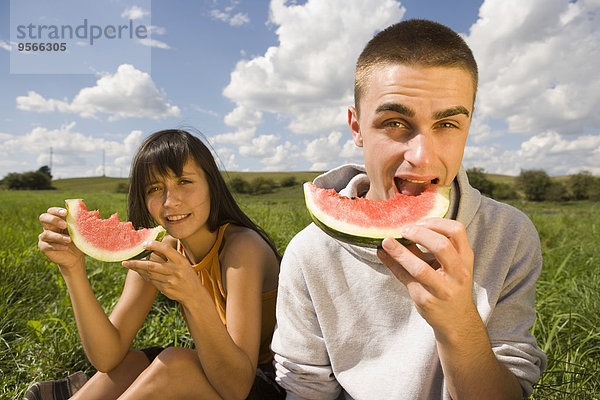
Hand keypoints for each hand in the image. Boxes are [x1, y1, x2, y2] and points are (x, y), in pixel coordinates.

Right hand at [38, 207, 84, 269]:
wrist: (75, 256)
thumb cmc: (78, 240)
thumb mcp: (81, 230)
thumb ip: (83, 221)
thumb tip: (95, 212)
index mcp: (57, 219)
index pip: (51, 211)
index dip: (57, 210)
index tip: (66, 212)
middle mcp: (48, 226)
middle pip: (43, 218)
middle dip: (54, 220)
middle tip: (64, 225)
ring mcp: (44, 237)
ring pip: (46, 234)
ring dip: (58, 236)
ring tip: (69, 239)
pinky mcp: (44, 247)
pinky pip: (47, 245)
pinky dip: (57, 246)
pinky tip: (66, 247)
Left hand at [122, 240, 201, 302]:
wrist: (193, 294)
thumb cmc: (187, 275)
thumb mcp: (183, 263)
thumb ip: (170, 255)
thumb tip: (153, 248)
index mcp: (181, 261)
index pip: (166, 249)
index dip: (154, 245)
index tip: (144, 244)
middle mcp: (175, 271)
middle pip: (152, 265)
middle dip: (136, 263)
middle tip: (126, 261)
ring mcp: (169, 281)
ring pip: (149, 274)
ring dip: (137, 269)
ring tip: (128, 265)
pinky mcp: (165, 289)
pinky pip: (151, 281)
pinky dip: (144, 276)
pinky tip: (138, 272)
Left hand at [377, 217, 476, 342]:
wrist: (456, 320)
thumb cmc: (449, 286)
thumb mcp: (448, 265)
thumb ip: (429, 248)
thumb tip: (402, 228)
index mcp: (465, 259)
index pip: (457, 231)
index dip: (436, 222)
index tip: (420, 221)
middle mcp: (458, 273)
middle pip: (441, 245)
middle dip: (419, 234)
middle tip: (404, 230)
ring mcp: (443, 289)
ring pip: (420, 268)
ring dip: (400, 252)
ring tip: (386, 241)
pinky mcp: (427, 300)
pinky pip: (406, 279)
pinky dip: (392, 264)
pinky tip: (382, 255)